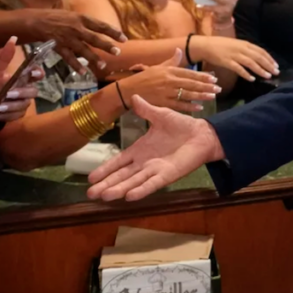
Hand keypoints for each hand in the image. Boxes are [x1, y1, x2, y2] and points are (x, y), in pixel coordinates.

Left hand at [0, 36, 40, 122]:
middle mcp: (26, 90)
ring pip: (24, 104)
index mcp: (22, 78)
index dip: (38, 73)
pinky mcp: (19, 114)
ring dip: (11, 105)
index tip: (33, 73)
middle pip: (33, 91)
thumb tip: (13, 38)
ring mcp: (24, 103)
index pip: (37, 74)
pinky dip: (6, 114)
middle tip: (9, 94)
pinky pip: (17, 114)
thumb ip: (3, 57)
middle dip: (20, 93)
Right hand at [19, 10, 127, 72]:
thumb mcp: (73, 15)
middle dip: (106, 46)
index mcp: (81, 18)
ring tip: (103, 66)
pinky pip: (69, 58)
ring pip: (83, 50)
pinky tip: (83, 72)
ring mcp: (67, 38)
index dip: (113, 32)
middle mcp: (76, 28)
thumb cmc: (57, 17)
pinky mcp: (59, 47)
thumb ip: (85, 23)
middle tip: (117, 52)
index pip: (101, 25)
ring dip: (93, 58)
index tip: (124, 39)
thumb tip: (100, 30)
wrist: (36, 20)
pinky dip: (76, 65)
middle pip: (94, 38)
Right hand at [87, 95, 222, 200]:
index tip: (91, 177)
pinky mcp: (167, 175)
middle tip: (90, 194)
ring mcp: (155, 170)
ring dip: (119, 189)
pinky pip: (152, 184)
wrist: (201, 134)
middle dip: (106, 184)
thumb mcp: (161, 115)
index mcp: (140, 150)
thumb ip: (146, 110)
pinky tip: (130, 196)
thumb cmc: (181, 126)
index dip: (105, 169)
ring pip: (133, 182)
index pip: (118, 162)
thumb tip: (133, 96)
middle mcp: (144, 163)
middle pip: (121, 176)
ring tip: (105, 196)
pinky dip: (141, 189)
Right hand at [121, 49, 220, 112]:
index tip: (214, 79)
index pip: (190, 73)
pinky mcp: (163, 103)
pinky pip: (179, 105)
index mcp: (169, 71)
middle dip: (206, 86)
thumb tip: (179, 50)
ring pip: (188, 94)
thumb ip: (171, 60)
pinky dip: (190, 106)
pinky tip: (199, 107)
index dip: (203, 76)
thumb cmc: (144, 78)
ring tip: (212, 97)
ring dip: (201, 95)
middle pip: (192, 84)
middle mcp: (170, 81)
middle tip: (218, 89)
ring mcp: (167, 92)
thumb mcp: (158, 66)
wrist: (129, 90)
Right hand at [191, 36, 278, 81]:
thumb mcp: (236, 44)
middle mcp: (241, 48)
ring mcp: (234, 55)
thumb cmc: (221, 45)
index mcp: (245, 44)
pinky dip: (246, 74)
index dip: (269, 58)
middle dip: (269, 65)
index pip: (261, 51)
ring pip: (251, 63)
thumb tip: (257, 57)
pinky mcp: (227, 62)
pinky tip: (252, 79)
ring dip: (260, 70)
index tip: (276, 65)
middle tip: (276, 72)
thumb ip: (246, 50)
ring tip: (268, 76)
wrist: (206, 45)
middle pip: (258, 57)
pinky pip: (239, 69)